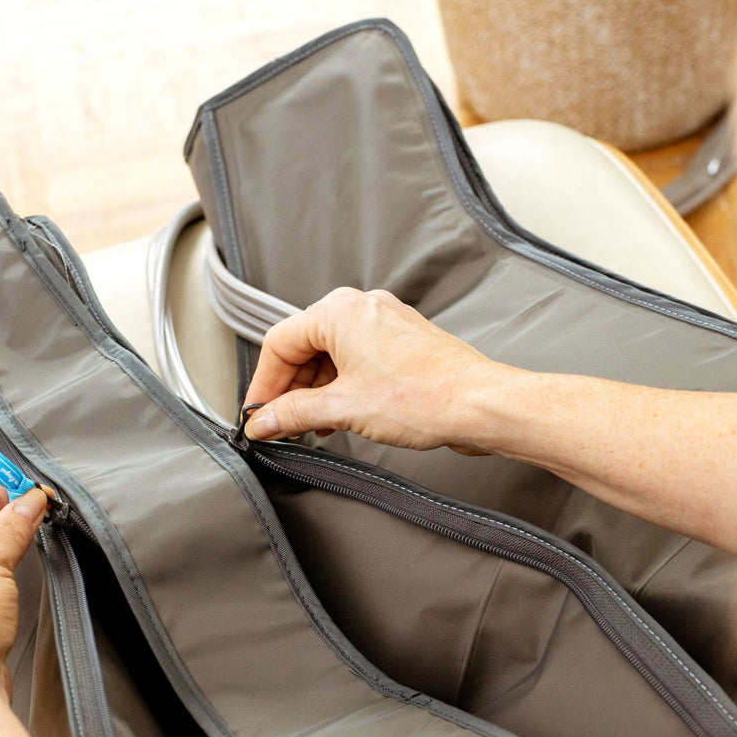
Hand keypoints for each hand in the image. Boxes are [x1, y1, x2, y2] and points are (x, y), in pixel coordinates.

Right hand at [242, 287, 503, 452]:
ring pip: (329, 356)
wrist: (479, 404)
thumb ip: (292, 413)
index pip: (279, 344)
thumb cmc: (424, 397)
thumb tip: (263, 421)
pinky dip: (340, 387)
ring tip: (310, 427)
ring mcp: (383, 324)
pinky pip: (355, 361)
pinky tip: (338, 416)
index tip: (257, 415)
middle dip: (289, 391)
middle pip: (303, 348)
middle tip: (279, 425)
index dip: (263, 384)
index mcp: (339, 312)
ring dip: (314, 393)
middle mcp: (360, 309)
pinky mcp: (401, 343)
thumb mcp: (342, 408)